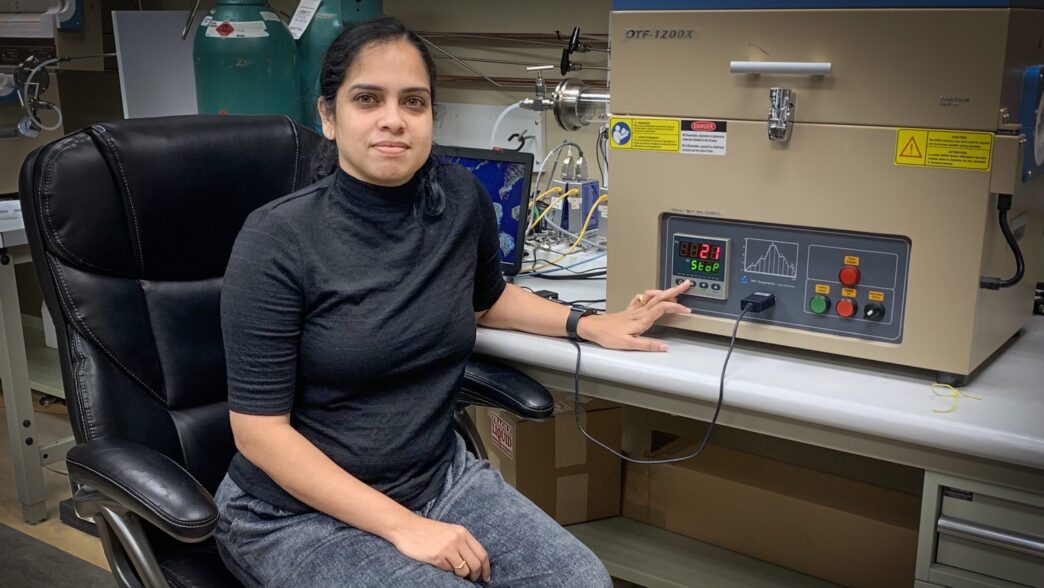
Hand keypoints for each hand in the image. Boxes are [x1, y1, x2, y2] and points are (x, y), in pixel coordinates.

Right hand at [389, 514, 490, 582]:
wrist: (406, 527)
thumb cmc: (427, 531)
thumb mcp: (449, 531)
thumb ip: (462, 543)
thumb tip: (475, 562)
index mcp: (462, 532)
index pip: (482, 553)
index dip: (486, 568)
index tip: (486, 577)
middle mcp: (457, 539)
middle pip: (476, 564)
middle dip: (476, 575)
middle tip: (473, 580)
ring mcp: (447, 548)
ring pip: (464, 570)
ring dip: (462, 576)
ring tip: (456, 574)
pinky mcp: (436, 556)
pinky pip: (449, 571)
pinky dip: (448, 572)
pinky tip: (442, 567)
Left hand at [576, 280, 692, 350]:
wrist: (592, 327)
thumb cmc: (607, 336)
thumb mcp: (627, 344)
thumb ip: (647, 345)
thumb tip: (664, 347)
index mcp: (641, 320)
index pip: (662, 309)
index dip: (676, 308)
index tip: (687, 310)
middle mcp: (639, 312)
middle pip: (660, 298)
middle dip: (674, 291)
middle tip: (686, 284)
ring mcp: (633, 309)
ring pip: (652, 296)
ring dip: (664, 291)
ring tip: (674, 289)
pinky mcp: (628, 310)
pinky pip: (641, 298)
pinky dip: (649, 294)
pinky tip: (651, 294)